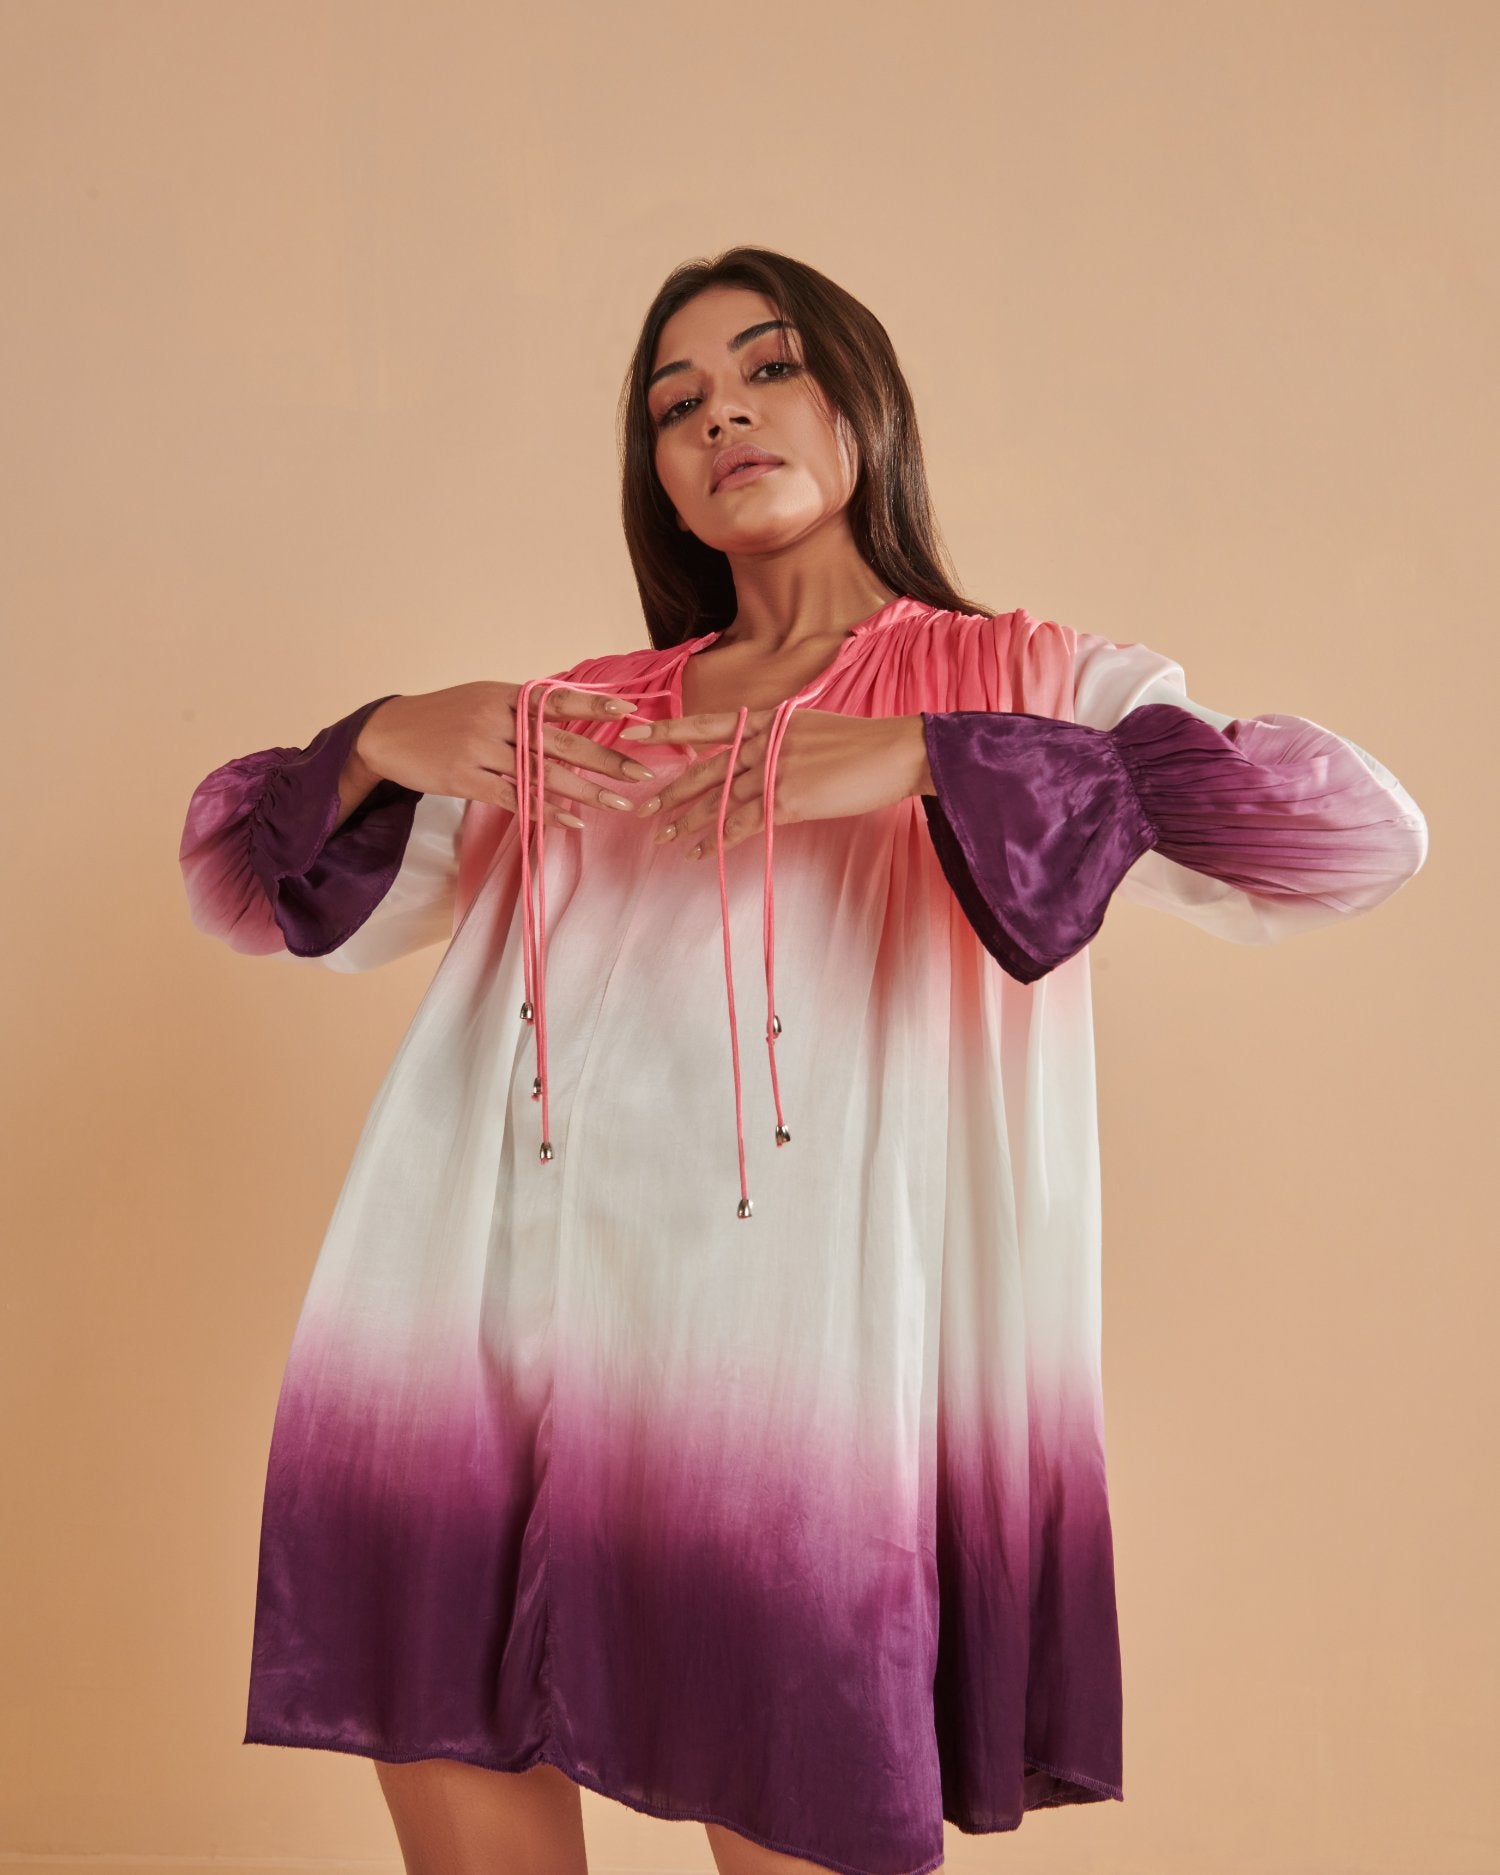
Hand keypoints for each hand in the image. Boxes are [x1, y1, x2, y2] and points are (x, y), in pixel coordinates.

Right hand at [356, 681, 657, 829]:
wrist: (388, 734)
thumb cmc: (443, 717)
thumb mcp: (482, 698)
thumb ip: (521, 708)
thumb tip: (569, 716)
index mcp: (504, 695)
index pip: (558, 699)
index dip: (595, 705)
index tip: (631, 712)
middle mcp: (495, 718)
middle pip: (561, 741)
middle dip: (606, 759)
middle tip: (641, 773)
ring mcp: (480, 750)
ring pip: (543, 774)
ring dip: (585, 791)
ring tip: (618, 804)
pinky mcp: (466, 779)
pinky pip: (515, 798)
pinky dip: (545, 811)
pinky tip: (571, 821)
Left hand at [620, 708, 933, 856]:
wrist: (896, 751)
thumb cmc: (862, 743)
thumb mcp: (812, 728)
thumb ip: (780, 740)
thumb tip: (761, 757)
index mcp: (767, 720)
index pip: (707, 724)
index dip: (668, 729)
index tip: (634, 731)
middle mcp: (763, 742)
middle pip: (704, 769)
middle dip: (670, 790)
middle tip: (641, 808)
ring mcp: (773, 771)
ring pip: (718, 800)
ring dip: (689, 821)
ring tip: (664, 837)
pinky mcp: (788, 800)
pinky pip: (743, 824)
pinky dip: (719, 840)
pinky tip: (701, 853)